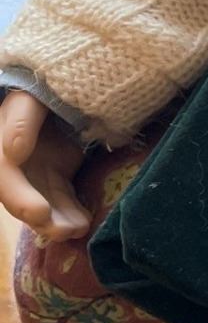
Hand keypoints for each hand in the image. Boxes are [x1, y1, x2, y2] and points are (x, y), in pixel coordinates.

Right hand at [0, 91, 88, 239]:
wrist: (58, 95)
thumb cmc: (40, 92)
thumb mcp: (29, 99)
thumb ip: (21, 121)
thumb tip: (13, 152)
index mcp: (1, 147)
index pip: (5, 176)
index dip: (19, 196)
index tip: (40, 211)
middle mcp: (14, 166)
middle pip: (20, 199)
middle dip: (41, 218)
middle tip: (63, 230)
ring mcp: (34, 174)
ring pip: (42, 205)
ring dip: (58, 223)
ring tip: (78, 230)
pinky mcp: (55, 178)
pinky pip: (62, 201)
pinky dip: (72, 214)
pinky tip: (84, 223)